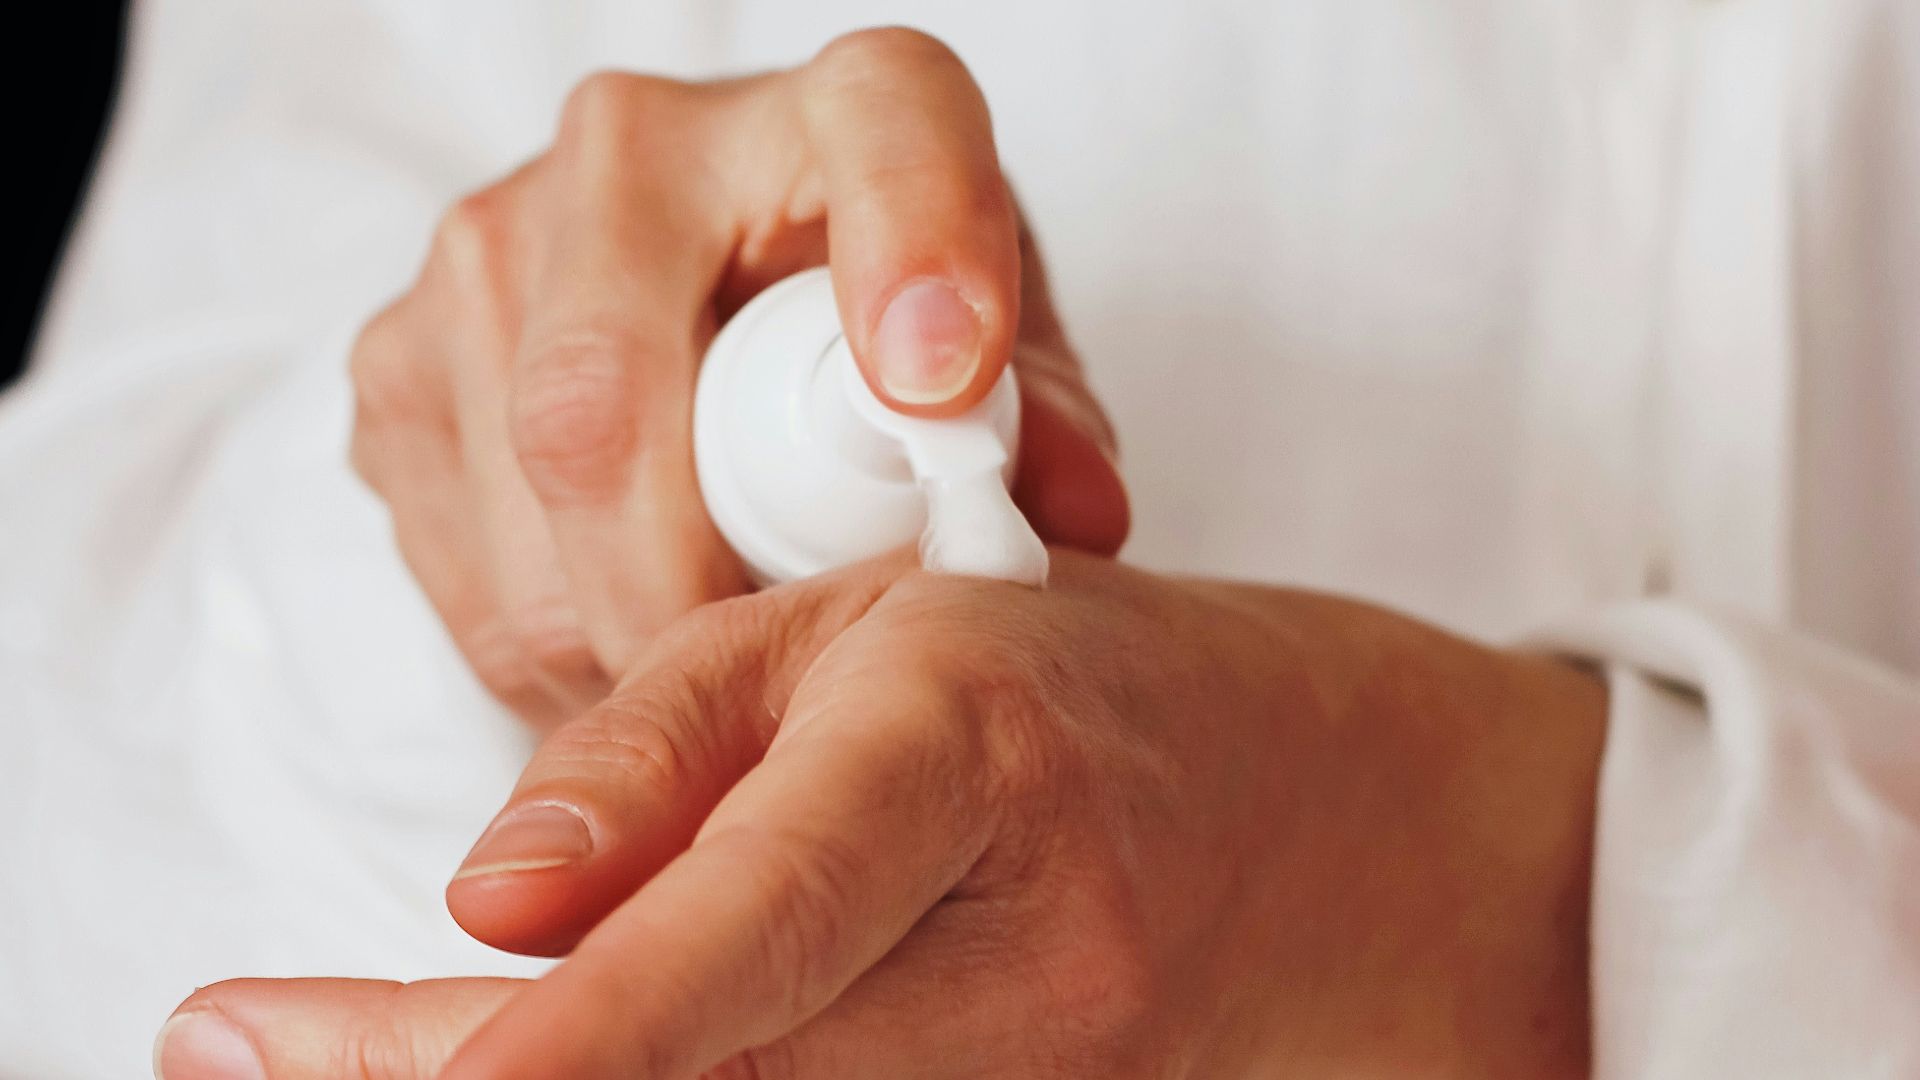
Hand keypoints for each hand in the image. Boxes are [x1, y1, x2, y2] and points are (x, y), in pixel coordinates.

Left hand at [158, 553, 1604, 1077]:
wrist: (1303, 815)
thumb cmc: (1057, 675)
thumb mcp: (853, 624)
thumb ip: (662, 753)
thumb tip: (490, 902)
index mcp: (968, 755)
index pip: (765, 911)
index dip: (582, 1027)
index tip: (393, 1062)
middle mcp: (1024, 962)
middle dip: (451, 1079)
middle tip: (241, 1040)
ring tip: (358, 1040)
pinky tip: (554, 1051)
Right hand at [347, 28, 1129, 726]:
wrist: (712, 301)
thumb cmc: (882, 334)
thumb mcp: (998, 367)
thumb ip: (1044, 431)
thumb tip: (1074, 518)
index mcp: (841, 108)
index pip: (887, 134)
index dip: (915, 253)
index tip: (941, 386)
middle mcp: (635, 145)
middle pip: (610, 399)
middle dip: (693, 593)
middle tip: (772, 690)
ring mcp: (488, 245)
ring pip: (525, 496)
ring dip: (622, 637)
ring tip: (714, 673)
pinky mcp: (398, 359)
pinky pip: (459, 558)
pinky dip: (549, 644)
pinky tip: (631, 636)